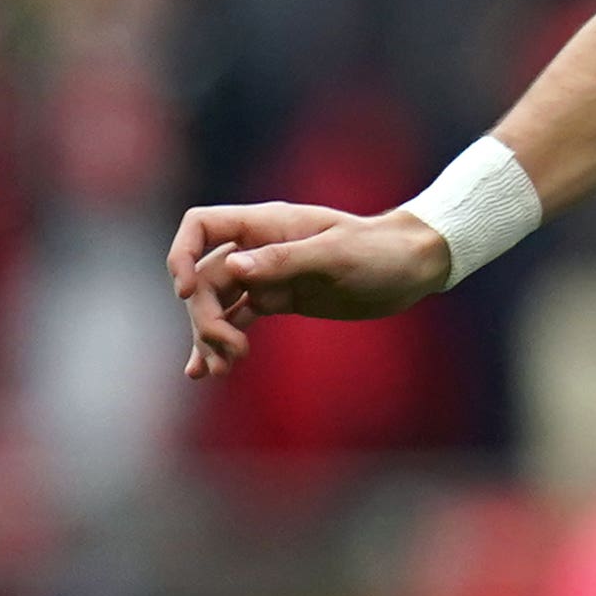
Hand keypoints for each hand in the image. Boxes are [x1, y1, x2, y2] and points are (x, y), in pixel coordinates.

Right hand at [166, 200, 452, 380]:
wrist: (414, 267)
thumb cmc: (380, 251)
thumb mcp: (335, 255)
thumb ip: (284, 260)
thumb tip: (232, 267)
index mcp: (267, 225)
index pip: (200, 226)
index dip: (182, 255)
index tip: (185, 292)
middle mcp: (259, 248)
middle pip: (204, 277)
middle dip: (204, 314)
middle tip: (228, 348)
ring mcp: (267, 275)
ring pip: (216, 302)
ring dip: (209, 335)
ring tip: (220, 370)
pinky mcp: (279, 300)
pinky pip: (238, 318)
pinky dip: (222, 341)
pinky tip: (210, 370)